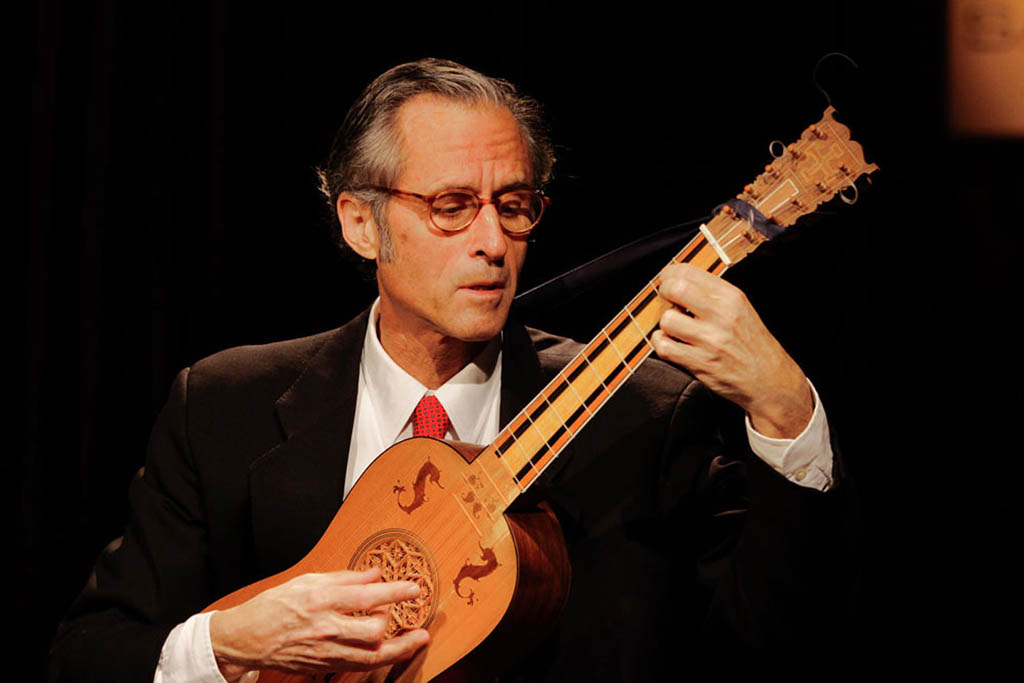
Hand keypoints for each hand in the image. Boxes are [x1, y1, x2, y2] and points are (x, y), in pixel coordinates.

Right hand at [209, 567, 429, 680]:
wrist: (247, 637)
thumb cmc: (275, 605)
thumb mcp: (308, 581)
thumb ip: (345, 578)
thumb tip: (375, 573)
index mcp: (321, 599)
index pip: (367, 595)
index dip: (396, 592)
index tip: (415, 589)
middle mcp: (325, 627)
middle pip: (373, 630)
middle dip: (392, 619)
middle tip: (396, 609)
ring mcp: (325, 650)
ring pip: (371, 656)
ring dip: (399, 648)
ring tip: (417, 639)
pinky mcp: (324, 665)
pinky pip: (359, 666)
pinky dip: (379, 659)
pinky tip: (392, 650)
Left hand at [651, 264, 812, 437]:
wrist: (770, 380)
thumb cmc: (753, 345)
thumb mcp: (741, 309)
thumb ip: (713, 294)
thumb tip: (679, 280)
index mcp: (731, 297)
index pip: (689, 272)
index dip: (670, 274)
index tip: (668, 280)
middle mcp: (722, 315)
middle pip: (675, 289)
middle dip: (664, 293)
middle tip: (668, 301)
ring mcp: (710, 340)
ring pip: (667, 320)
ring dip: (666, 324)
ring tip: (676, 328)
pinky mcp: (700, 363)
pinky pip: (665, 346)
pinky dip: (662, 344)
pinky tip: (673, 343)